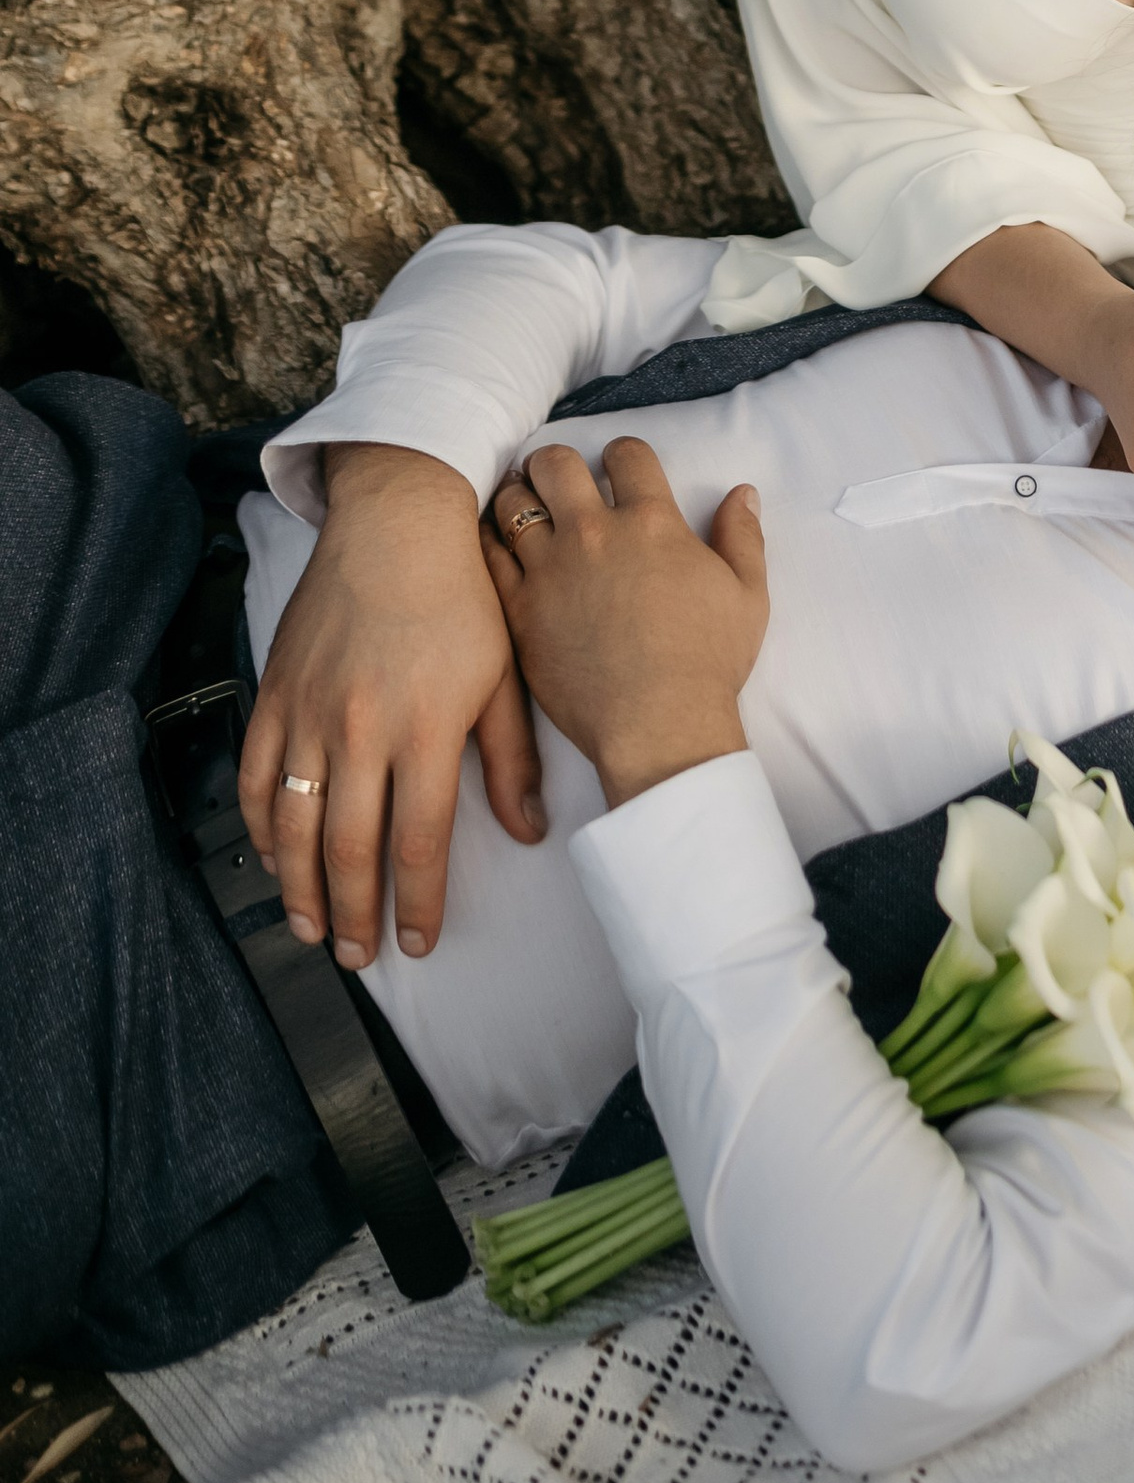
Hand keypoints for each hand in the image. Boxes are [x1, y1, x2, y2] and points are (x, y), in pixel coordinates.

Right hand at [240, 442, 544, 968]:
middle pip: (348, 848)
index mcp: (425, 729)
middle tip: (358, 955)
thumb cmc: (462, 598)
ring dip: (300, 888)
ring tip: (313, 928)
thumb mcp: (504, 674)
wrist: (396, 526)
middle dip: (353, 913)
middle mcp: (361, 729)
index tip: (416, 944)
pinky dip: (261, 828)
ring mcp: (309, 713)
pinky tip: (275, 860)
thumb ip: (510, 760)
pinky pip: (256, 777)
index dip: (416, 903)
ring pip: (292, 825)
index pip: (417, 842)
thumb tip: (529, 832)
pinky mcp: (275, 694)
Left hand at [482, 435, 767, 806]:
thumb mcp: (747, 594)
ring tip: (524, 507)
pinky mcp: (519, 609)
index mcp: (652, 522)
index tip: (619, 468)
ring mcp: (550, 569)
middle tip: (558, 478)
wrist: (657, 724)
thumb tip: (742, 493)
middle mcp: (595, 533)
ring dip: (520, 497)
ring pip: (514, 504)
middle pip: (556, 465)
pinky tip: (498, 544)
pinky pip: (490, 556)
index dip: (622, 454)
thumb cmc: (708, 662)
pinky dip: (490, 540)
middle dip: (556, 462)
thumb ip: (743, 536)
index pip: (627, 455)